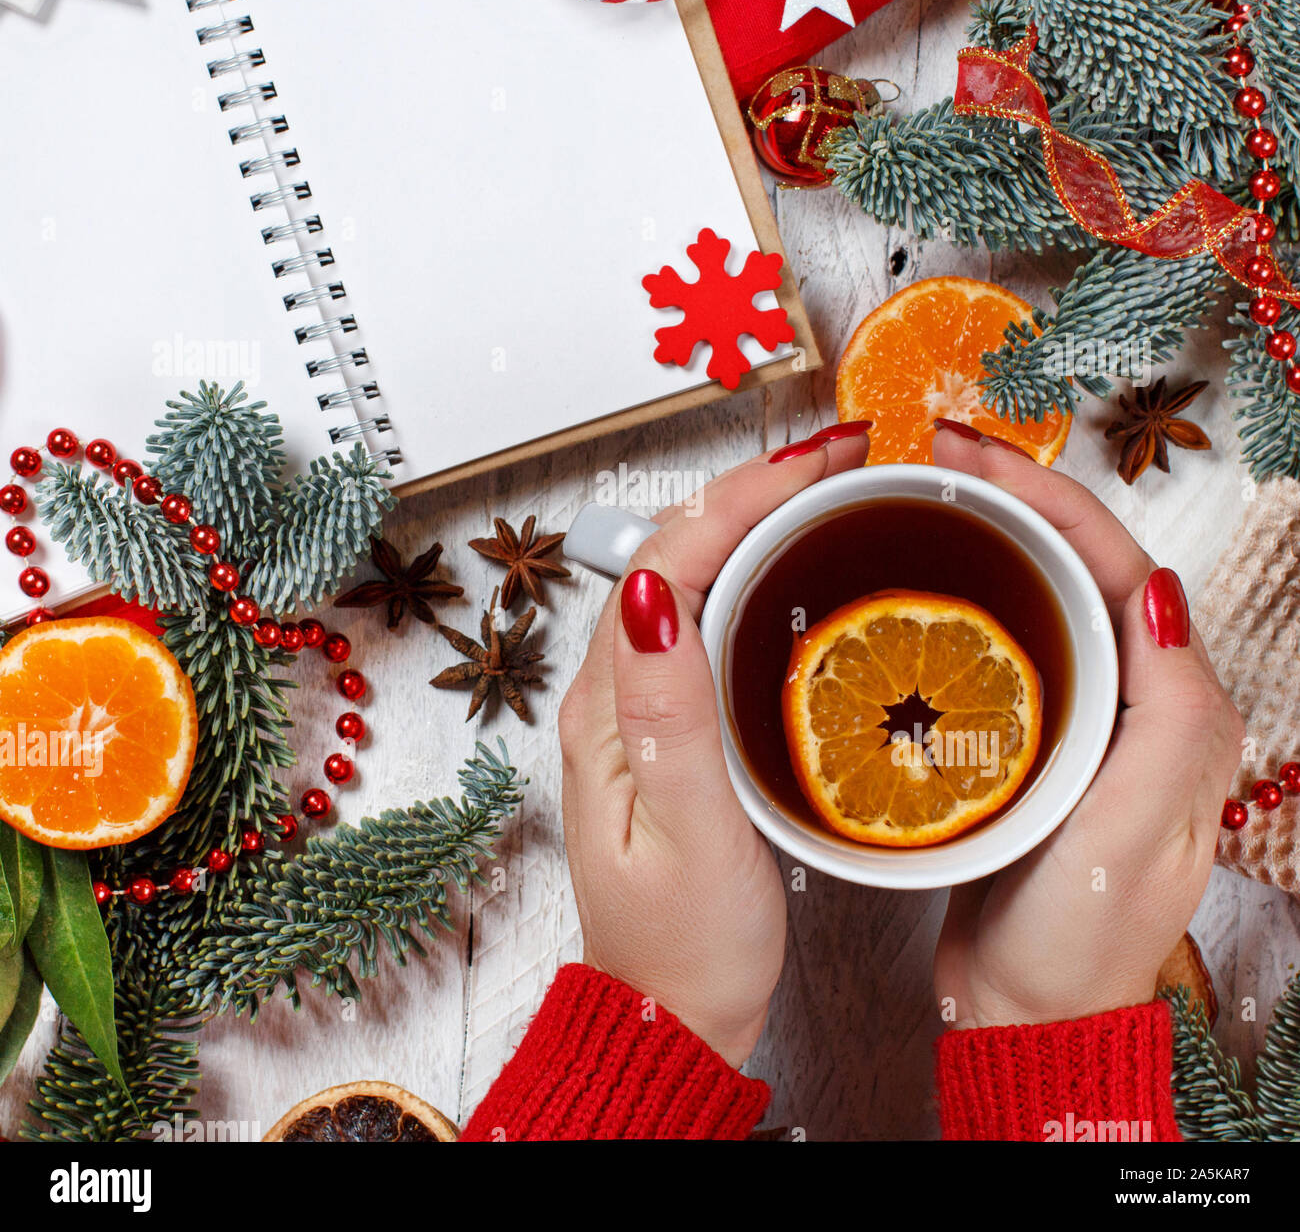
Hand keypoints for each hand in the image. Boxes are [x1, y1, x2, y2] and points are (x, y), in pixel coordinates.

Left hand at [558, 423, 870, 1065]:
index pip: (670, 559)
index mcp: (611, 705)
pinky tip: (807, 571)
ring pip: (698, 577)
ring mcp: (649, 705)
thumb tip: (654, 591)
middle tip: (847, 458)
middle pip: (680, 550)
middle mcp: (619, 690)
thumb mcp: (687, 834)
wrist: (675, 1015)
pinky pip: (716, 620)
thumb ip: (670, 715)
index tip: (823, 458)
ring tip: (835, 490)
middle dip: (759, 487)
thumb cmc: (683, 944)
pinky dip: (764, 573)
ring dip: (761, 520)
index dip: (746, 493)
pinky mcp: (680, 725)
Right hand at [931, 426, 1243, 1028]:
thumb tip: (1159, 591)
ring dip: (984, 536)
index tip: (972, 456)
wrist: (1025, 1011)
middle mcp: (1133, 698)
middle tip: (934, 457)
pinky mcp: (1027, 736)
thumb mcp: (1137, 831)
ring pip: (1036, 594)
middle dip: (1010, 496)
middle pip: (1076, 564)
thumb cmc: (1081, 936)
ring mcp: (1077, 714)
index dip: (1046, 496)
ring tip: (919, 499)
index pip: (1116, 564)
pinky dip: (961, 596)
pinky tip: (912, 587)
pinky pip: (1001, 641)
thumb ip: (1175, 714)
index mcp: (1173, 706)